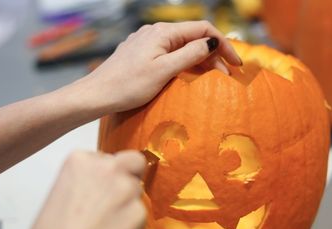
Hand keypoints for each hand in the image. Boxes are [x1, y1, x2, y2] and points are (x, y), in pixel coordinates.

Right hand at [23, 150, 145, 228]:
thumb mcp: (61, 192)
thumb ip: (84, 182)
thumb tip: (102, 187)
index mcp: (80, 159)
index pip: (105, 156)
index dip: (103, 174)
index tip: (94, 191)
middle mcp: (106, 166)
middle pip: (133, 161)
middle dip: (128, 176)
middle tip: (115, 201)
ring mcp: (126, 188)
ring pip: (137, 190)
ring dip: (129, 204)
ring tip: (106, 227)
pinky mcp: (139, 211)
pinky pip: (140, 214)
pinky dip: (132, 225)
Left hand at [78, 21, 241, 112]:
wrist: (96, 96)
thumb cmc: (127, 86)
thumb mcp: (164, 71)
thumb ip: (190, 54)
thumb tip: (212, 42)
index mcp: (162, 32)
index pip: (203, 29)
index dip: (223, 45)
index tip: (236, 64)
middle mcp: (155, 32)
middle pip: (193, 37)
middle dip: (213, 54)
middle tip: (227, 77)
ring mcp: (146, 43)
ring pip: (181, 47)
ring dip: (200, 60)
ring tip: (213, 79)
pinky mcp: (140, 55)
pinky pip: (169, 54)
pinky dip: (185, 64)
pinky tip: (189, 77)